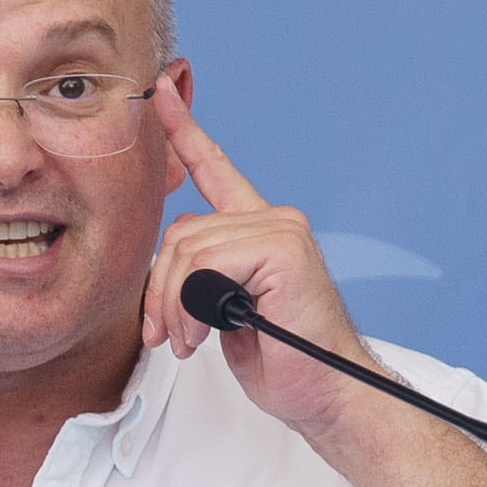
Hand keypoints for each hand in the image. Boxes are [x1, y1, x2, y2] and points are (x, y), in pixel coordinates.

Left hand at [141, 79, 373, 437]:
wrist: (327, 395)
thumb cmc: (282, 361)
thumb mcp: (223, 312)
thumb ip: (197, 276)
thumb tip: (164, 268)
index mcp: (258, 230)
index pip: (215, 169)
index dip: (184, 131)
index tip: (159, 90)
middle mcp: (274, 220)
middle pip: (179, 235)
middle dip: (160, 293)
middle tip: (168, 337)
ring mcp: (282, 230)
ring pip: (189, 253)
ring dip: (175, 309)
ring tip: (190, 342)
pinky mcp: (285, 249)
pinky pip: (208, 267)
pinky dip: (195, 308)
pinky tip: (213, 332)